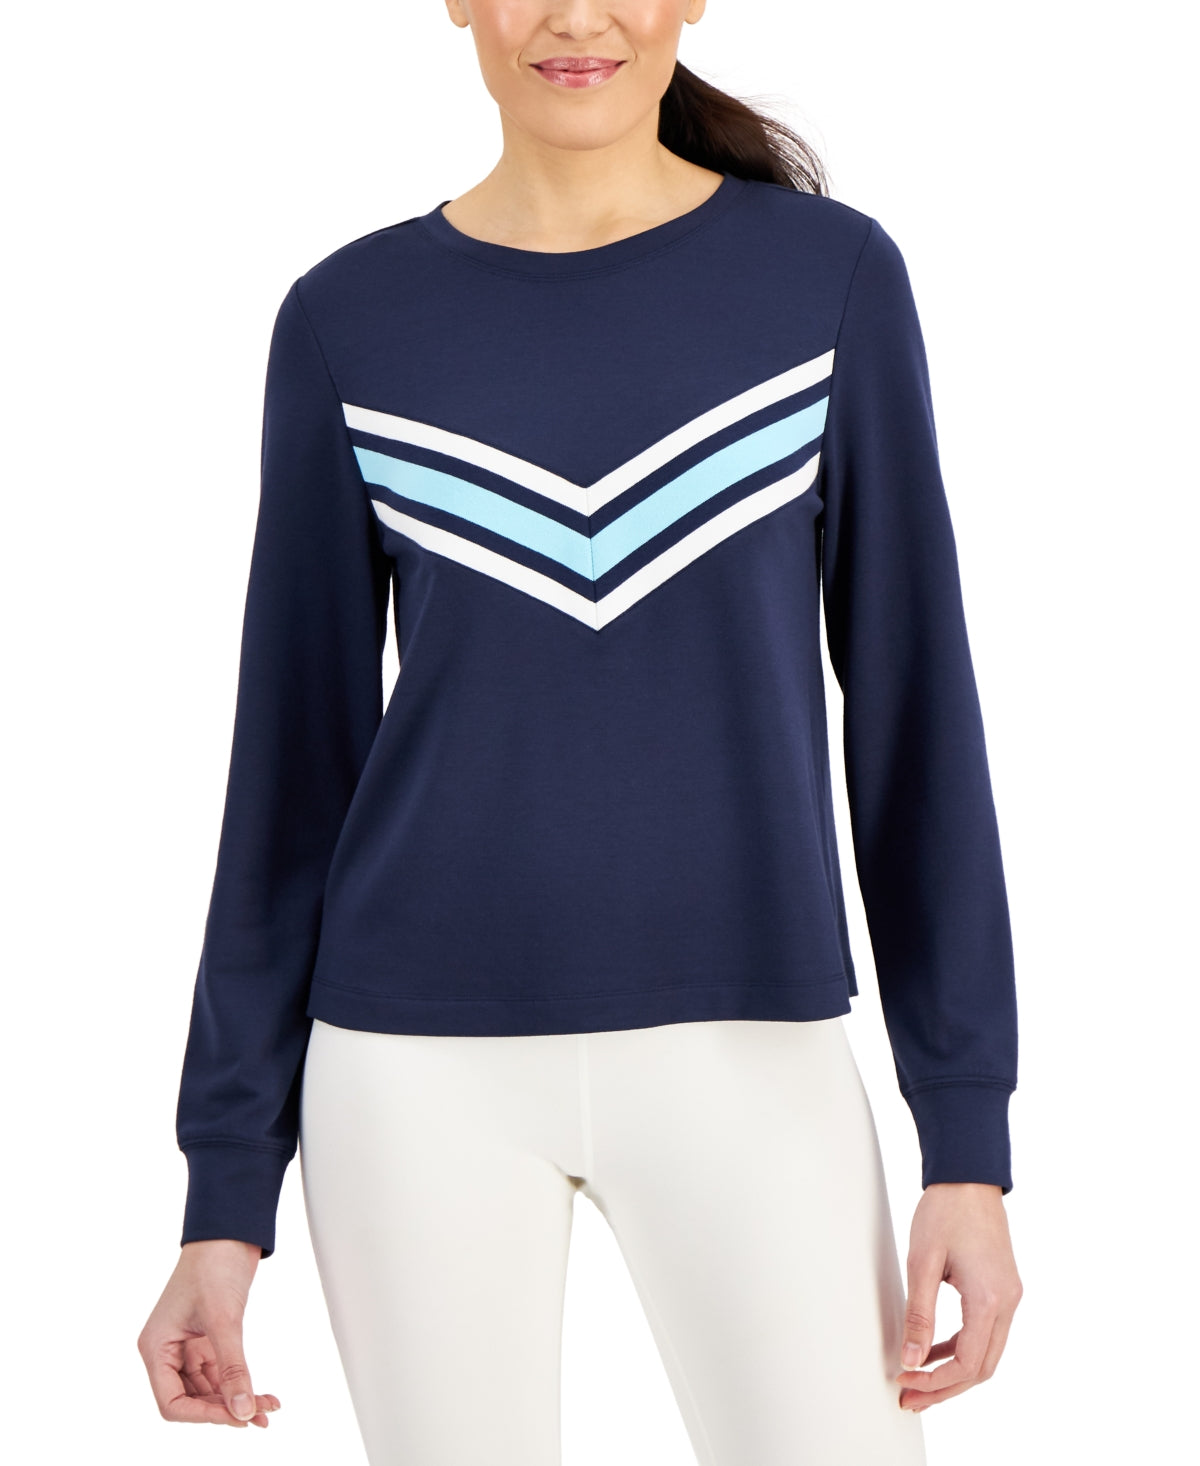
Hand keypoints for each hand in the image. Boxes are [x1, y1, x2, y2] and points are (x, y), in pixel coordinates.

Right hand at [138, 1238, 280, 1426]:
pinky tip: (263, 1394)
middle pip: (192, 1398)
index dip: (203, 1416)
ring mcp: (188, 1345)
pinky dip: (240, 1383)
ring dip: (236, 1399)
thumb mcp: (224, 1319)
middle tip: (258, 1415)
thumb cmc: (215, 1264)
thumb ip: (233, 1368)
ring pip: (209, 1388)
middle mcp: (168, 1350)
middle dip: (225, 1409)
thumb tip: (243, 1411)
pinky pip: (221, 1372)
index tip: (236, 1418)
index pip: (172, 1402)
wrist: (230, 1229)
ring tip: (268, 1408)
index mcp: (156, 1347)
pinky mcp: (208, 1338)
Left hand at [895, 1182, 1021, 1411]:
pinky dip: (961, 1347)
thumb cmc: (945, 1211)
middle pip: (982, 1368)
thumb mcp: (923, 1262)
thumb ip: (919, 1315)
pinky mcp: (1002, 1288)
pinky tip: (933, 1349)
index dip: (936, 1381)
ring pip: (986, 1353)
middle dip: (946, 1388)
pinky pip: (985, 1332)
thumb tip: (911, 1360)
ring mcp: (1009, 1296)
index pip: (968, 1363)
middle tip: (911, 1398)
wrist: (968, 1177)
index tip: (906, 1382)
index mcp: (990, 1299)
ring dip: (953, 1371)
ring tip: (917, 1380)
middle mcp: (1007, 1303)